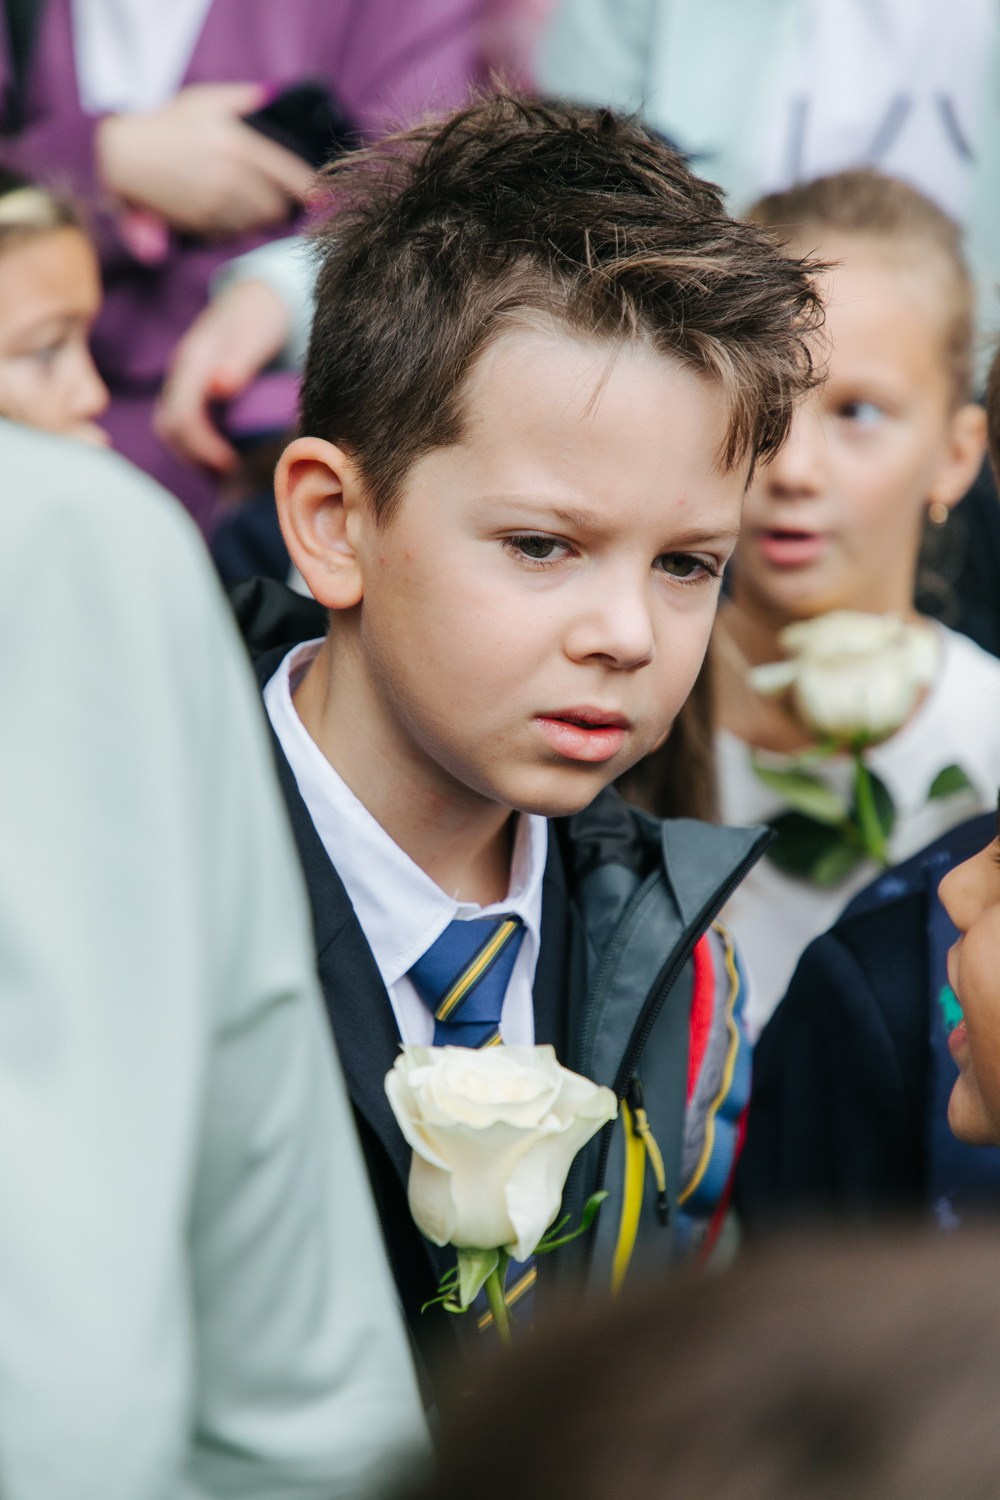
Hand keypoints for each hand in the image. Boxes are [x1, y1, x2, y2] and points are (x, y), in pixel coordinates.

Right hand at [96, 83, 315, 237]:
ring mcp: (216, 202)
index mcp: (238, 144)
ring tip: (259, 209)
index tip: (323, 197)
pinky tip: (231, 214)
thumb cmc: (167, 124)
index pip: (289, 174)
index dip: (311, 189)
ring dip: (262, 219)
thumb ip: (243, 100)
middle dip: (283, 206)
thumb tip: (275, 97)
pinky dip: (238, 228)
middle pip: (276, 205)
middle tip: (283, 203)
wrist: (124, 155)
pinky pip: (234, 232)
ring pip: (257, 222)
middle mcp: (230, 176)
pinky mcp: (202, 222)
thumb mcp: (205, 100)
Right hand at [155, 278, 290, 472]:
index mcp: (193, 362)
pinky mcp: (191, 387)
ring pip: (170, 427)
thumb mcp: (256, 333)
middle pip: (168, 426)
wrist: (258, 295)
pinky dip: (198, 444)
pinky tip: (225, 456)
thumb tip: (219, 388)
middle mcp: (181, 372)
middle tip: (231, 477)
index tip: (231, 467)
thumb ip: (239, 360)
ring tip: (228, 472)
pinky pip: (182, 421)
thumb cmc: (262, 316)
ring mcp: (183, 380)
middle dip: (195, 457)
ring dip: (194, 454)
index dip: (202, 448)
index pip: (180, 416)